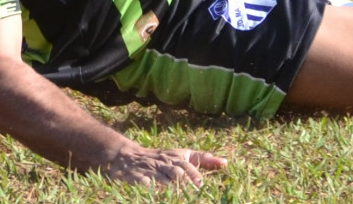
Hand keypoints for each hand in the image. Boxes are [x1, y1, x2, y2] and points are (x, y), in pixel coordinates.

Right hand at [95, 145, 226, 184]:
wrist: (127, 156)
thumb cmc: (162, 158)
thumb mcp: (181, 155)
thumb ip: (203, 159)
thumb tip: (225, 162)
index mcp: (175, 158)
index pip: (187, 166)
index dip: (193, 175)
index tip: (200, 185)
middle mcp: (163, 164)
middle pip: (176, 174)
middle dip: (183, 184)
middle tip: (193, 195)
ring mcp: (149, 171)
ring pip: (161, 180)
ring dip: (169, 189)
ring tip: (174, 196)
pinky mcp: (135, 177)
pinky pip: (143, 184)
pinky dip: (149, 189)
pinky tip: (153, 195)